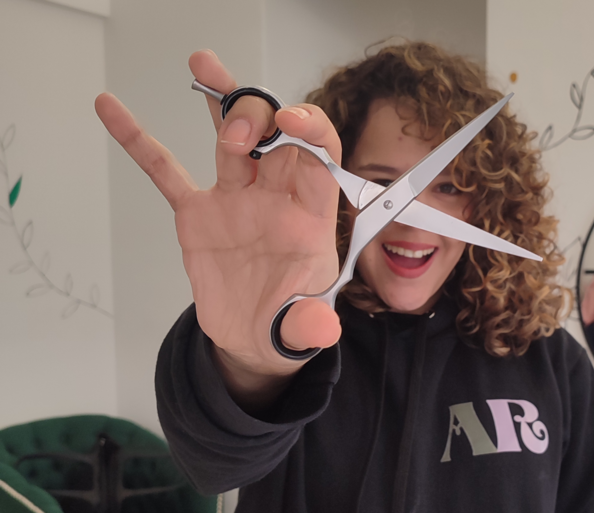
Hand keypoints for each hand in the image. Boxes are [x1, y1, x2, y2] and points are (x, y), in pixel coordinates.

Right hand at [95, 50, 342, 383]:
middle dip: (260, 116)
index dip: (311, 134)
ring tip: (205, 63)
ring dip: (222, 102)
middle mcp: (275, 199)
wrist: (253, 339)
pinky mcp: (197, 214)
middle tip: (238, 129)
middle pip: (275, 138)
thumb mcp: (303, 329)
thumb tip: (318, 331)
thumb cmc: (286, 323)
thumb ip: (310, 326)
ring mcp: (235, 201)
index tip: (292, 122)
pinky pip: (166, 172)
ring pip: (230, 139)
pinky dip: (140, 142)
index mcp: (310, 218)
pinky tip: (114, 110)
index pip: (320, 161)